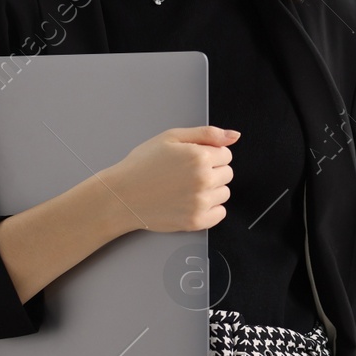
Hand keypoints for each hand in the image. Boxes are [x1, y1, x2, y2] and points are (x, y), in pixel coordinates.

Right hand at [100, 126, 236, 232]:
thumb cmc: (142, 165)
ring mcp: (200, 202)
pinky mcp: (196, 221)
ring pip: (224, 193)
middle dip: (212, 172)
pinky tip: (190, 202)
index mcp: (200, 156)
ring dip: (211, 190)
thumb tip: (234, 136)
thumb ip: (207, 134)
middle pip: (227, 173)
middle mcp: (204, 180)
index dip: (209, 155)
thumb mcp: (171, 137)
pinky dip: (210, 210)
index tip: (191, 160)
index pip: (226, 154)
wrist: (121, 196)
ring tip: (185, 188)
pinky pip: (220, 214)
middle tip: (186, 174)